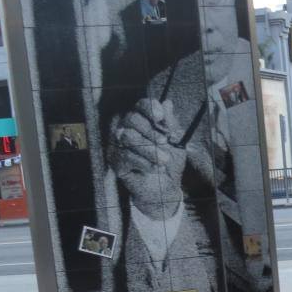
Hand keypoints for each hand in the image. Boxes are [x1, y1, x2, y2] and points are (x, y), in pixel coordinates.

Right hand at [107, 98, 184, 216]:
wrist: (164, 188)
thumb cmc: (169, 162)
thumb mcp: (176, 143)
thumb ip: (171, 124)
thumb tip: (167, 103)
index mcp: (143, 119)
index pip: (141, 105)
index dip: (149, 108)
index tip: (160, 117)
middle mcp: (127, 127)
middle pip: (132, 118)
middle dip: (150, 131)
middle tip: (165, 142)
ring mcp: (118, 143)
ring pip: (128, 137)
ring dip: (149, 149)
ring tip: (164, 159)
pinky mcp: (115, 160)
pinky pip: (126, 156)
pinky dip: (143, 162)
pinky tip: (155, 168)